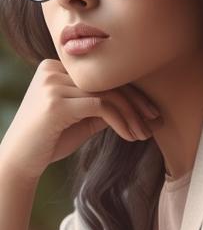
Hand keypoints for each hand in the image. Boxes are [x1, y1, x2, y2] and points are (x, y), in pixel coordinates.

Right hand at [0, 59, 161, 183]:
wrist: (19, 161)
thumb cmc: (49, 141)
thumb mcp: (81, 120)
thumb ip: (102, 108)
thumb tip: (135, 106)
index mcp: (56, 68)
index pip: (102, 76)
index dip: (130, 92)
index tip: (151, 111)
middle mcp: (53, 69)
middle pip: (107, 81)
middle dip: (136, 102)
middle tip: (156, 120)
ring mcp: (53, 84)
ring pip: (107, 94)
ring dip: (131, 115)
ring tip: (145, 133)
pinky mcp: (57, 102)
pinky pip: (100, 107)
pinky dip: (120, 121)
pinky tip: (130, 136)